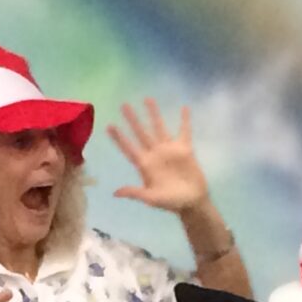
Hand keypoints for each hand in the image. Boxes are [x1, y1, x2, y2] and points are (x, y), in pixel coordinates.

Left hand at [108, 99, 209, 213]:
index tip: (109, 126)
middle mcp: (155, 154)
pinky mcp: (184, 149)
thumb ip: (135, 193)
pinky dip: (185, 120)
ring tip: (148, 99)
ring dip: (154, 114)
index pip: (129, 148)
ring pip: (159, 127)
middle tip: (124, 105)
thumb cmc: (171, 202)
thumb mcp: (152, 199)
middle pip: (141, 133)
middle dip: (133, 119)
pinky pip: (184, 131)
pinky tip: (184, 108)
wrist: (192, 202)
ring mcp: (169, 150)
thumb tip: (116, 193)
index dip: (119, 138)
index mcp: (145, 164)